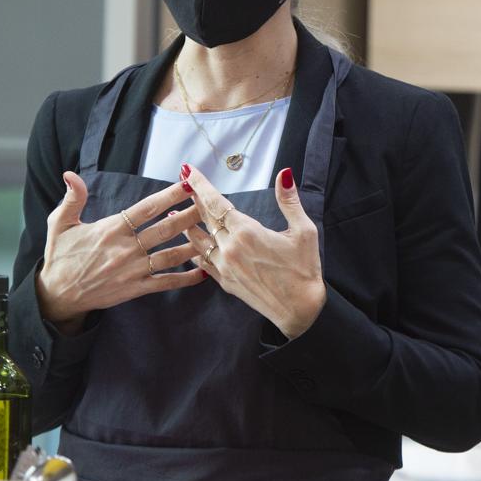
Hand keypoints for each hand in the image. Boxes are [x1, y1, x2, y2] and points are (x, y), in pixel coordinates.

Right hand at [36, 172, 207, 332]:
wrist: (56, 295)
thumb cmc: (60, 256)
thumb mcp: (60, 224)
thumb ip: (72, 199)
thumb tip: (71, 174)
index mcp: (111, 230)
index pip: (146, 209)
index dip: (168, 196)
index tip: (187, 184)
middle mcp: (125, 249)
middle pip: (165, 229)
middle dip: (190, 215)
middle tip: (210, 205)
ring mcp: (132, 271)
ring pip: (170, 256)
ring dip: (193, 244)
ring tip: (214, 234)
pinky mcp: (135, 289)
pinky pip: (165, 283)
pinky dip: (185, 278)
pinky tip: (203, 272)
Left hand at [179, 163, 325, 339]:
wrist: (299, 310)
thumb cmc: (304, 270)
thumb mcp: (304, 231)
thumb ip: (289, 202)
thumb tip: (284, 175)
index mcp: (247, 232)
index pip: (216, 203)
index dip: (201, 185)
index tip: (188, 170)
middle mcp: (230, 248)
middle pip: (204, 218)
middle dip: (193, 198)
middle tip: (183, 182)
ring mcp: (224, 267)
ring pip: (197, 240)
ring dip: (186, 224)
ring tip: (176, 211)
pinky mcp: (225, 282)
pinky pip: (201, 262)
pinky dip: (193, 250)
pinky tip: (189, 244)